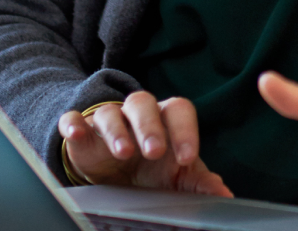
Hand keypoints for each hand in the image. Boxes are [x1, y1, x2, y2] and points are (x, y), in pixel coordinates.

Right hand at [56, 91, 232, 195]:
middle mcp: (137, 115)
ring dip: (117, 130)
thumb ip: (199, 182)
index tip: (187, 157)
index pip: (178, 111)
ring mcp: (108, 121)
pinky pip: (74, 119)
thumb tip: (224, 194)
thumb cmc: (152, 169)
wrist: (115, 173)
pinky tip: (75, 133)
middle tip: (154, 151)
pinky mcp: (82, 132)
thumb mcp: (176, 176)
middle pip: (143, 103)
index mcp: (166, 119)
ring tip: (124, 153)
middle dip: (150, 126)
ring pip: (110, 112)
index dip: (184, 130)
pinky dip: (73, 124)